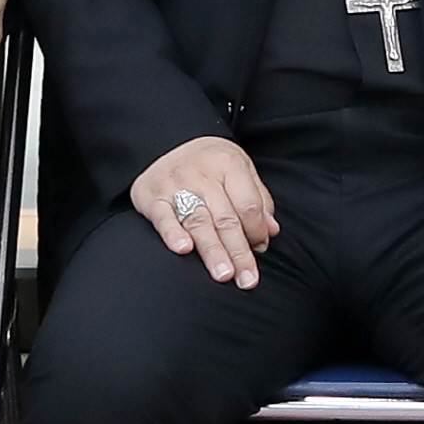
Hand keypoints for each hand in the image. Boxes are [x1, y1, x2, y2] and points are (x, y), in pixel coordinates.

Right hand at [134, 137, 278, 288]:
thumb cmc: (211, 165)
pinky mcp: (152, 196)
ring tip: (224, 274)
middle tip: (247, 280)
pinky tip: (184, 249)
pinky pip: (163, 217)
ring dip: (213, 251)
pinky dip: (173, 233)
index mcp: (229, 164)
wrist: (166, 143)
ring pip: (199, 222)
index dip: (256, 230)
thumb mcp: (240, 170)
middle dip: (239, 252)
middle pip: (226, 219)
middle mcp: (202, 174)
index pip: (248, 205)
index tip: (260, 250)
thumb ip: (257, 200)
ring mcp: (176, 185)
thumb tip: (271, 232)